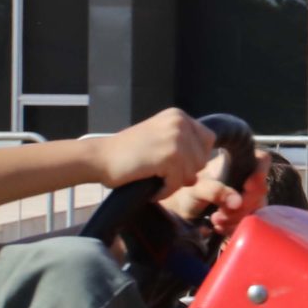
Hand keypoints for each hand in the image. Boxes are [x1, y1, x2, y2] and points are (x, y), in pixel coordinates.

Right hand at [91, 109, 216, 194]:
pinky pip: (178, 183)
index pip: (208, 140)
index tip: (174, 163)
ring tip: (154, 179)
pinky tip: (151, 188)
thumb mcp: (160, 138)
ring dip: (173, 183)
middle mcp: (180, 123)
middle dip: (185, 172)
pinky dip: (165, 191)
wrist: (99, 157)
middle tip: (161, 173)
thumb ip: (183, 146)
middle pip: (202, 159)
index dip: (195, 157)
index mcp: (178, 116)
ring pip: (192, 173)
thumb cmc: (128, 153)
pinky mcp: (169, 156)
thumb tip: (204, 166)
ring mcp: (176, 139)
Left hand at [160, 149, 268, 235]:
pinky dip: (235, 226)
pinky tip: (220, 227)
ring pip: (256, 207)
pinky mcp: (243, 211)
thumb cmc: (184, 193)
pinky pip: (250, 219)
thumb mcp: (197, 188)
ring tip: (216, 221)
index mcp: (234, 162)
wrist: (177, 213)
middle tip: (222, 212)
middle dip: (243, 204)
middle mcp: (244, 177)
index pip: (261, 160)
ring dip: (237, 218)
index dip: (260, 172)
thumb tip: (238, 202)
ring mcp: (245, 195)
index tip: (247, 187)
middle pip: (260, 189)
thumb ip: (215, 191)